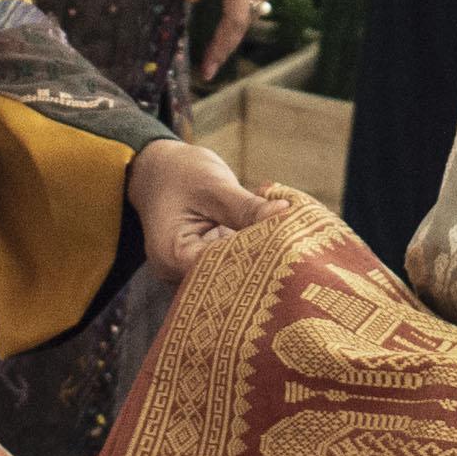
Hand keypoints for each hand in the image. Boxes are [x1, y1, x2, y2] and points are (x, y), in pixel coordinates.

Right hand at [128, 137, 279, 280]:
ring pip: (230, 282)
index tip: (290, 251)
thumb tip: (286, 214)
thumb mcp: (213, 184)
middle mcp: (177, 274)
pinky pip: (230, 272)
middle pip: (226, 284)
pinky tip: (277, 251)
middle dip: (261, 271)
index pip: (222, 271)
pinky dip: (250, 262)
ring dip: (257, 268)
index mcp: (173, 256)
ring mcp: (189, 275)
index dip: (257, 263)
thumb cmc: (180, 174)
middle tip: (298, 258)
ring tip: (291, 255)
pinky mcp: (204, 270)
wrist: (157, 172)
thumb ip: (247, 206)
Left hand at [182, 0, 282, 85]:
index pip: (235, 19)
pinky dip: (242, 8)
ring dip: (236, 27)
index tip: (207, 69)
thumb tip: (190, 0)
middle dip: (228, 44)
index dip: (221, 47)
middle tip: (209, 65)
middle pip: (247, 18)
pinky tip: (228, 10)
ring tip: (216, 44)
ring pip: (254, 6)